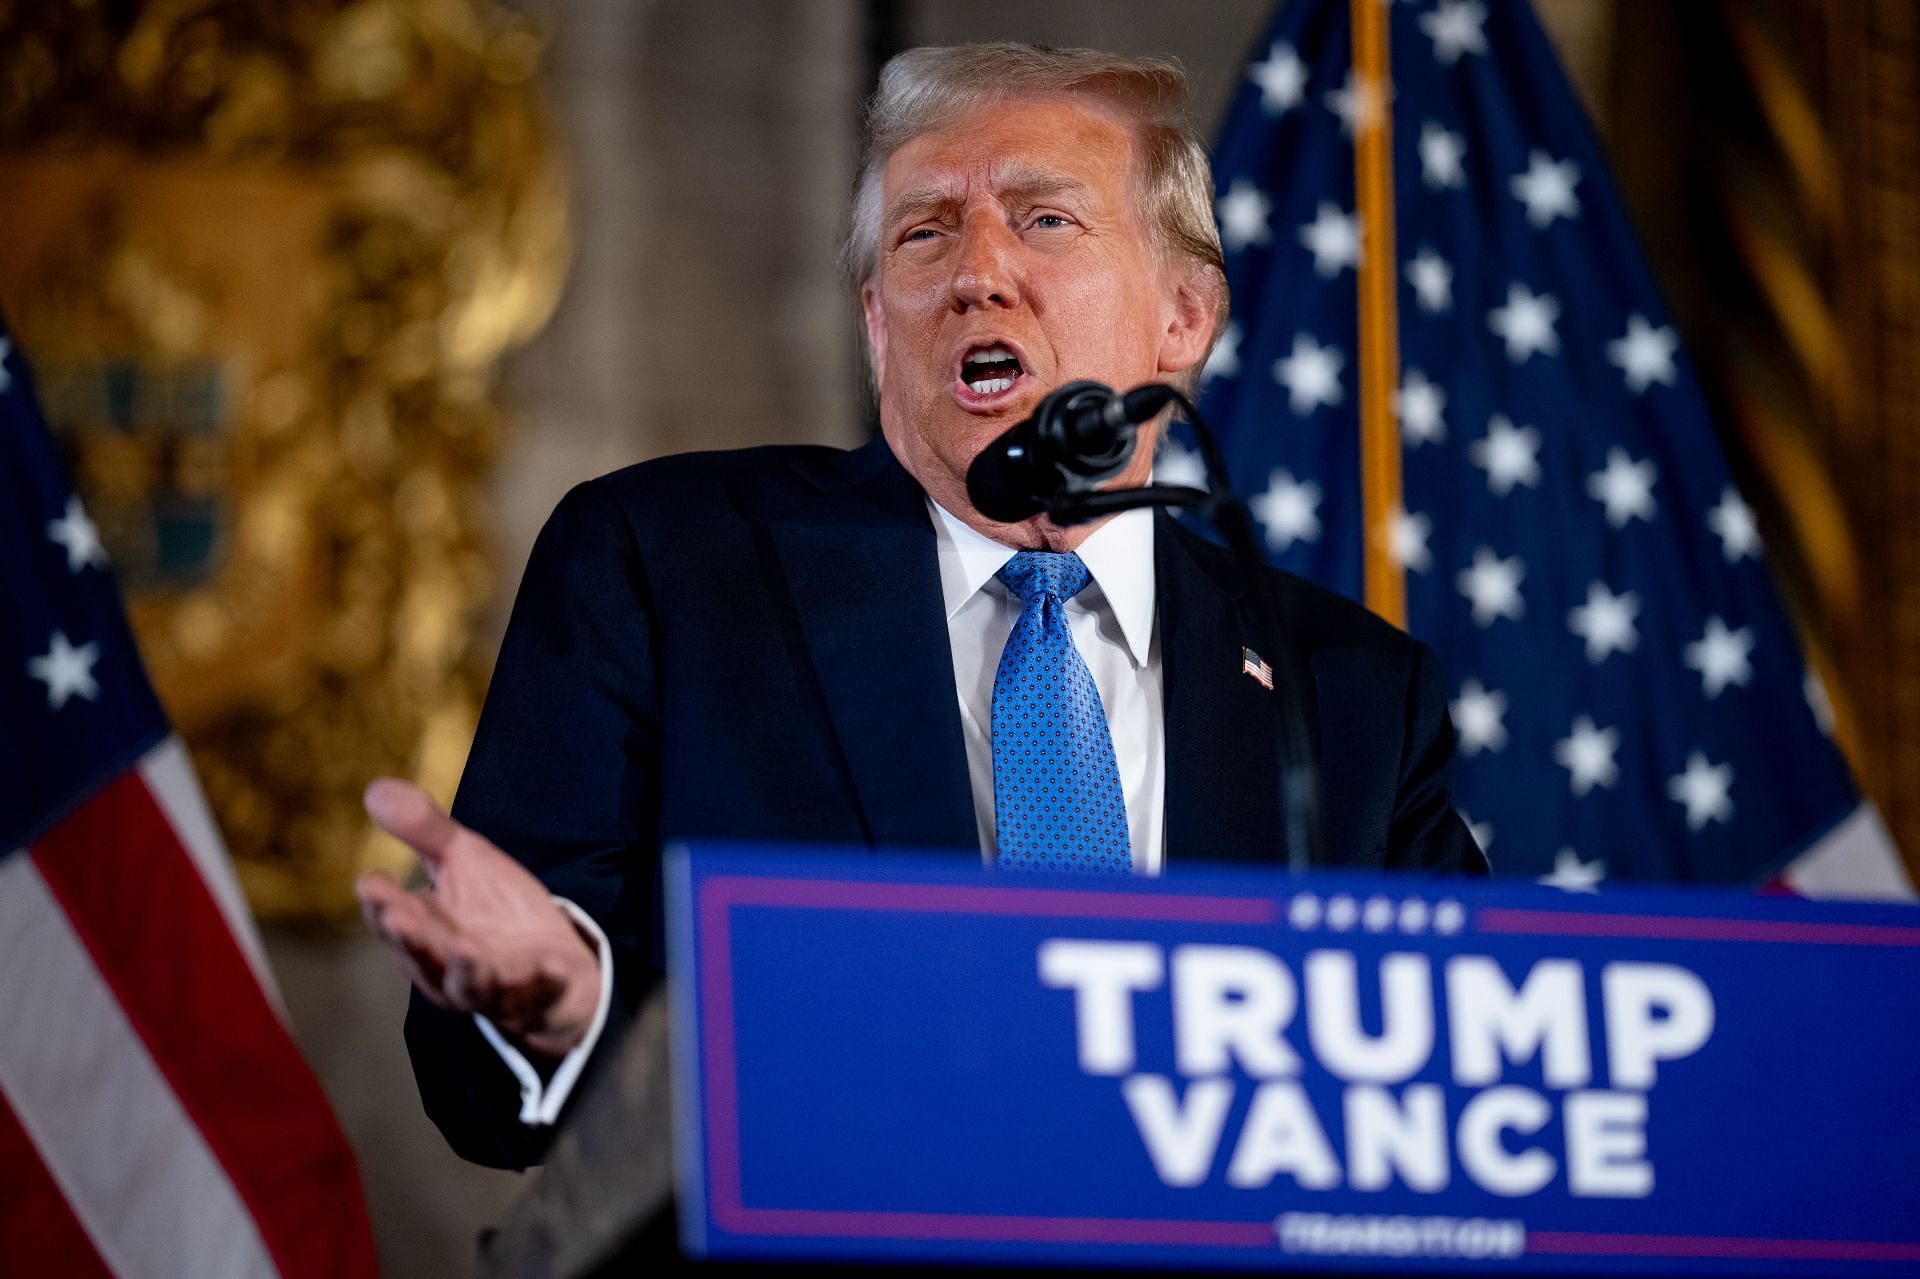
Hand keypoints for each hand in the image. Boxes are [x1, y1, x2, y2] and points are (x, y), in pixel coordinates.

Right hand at [356, 778, 599, 1059]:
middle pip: (422, 954)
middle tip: (397, 917)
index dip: (381, 903)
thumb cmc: (493, 909)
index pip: (389, 919)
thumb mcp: (464, 860)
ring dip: (466, 967)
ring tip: (465, 945)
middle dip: (411, 938)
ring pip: (469, 983)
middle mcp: (444, 967)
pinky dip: (540, 981)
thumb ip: (425, 830)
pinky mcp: (531, 997)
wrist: (549, 958)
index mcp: (421, 932)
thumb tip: (375, 788)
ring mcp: (487, 987)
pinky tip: (546, 964)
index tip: (372, 882)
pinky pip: (535, 993)